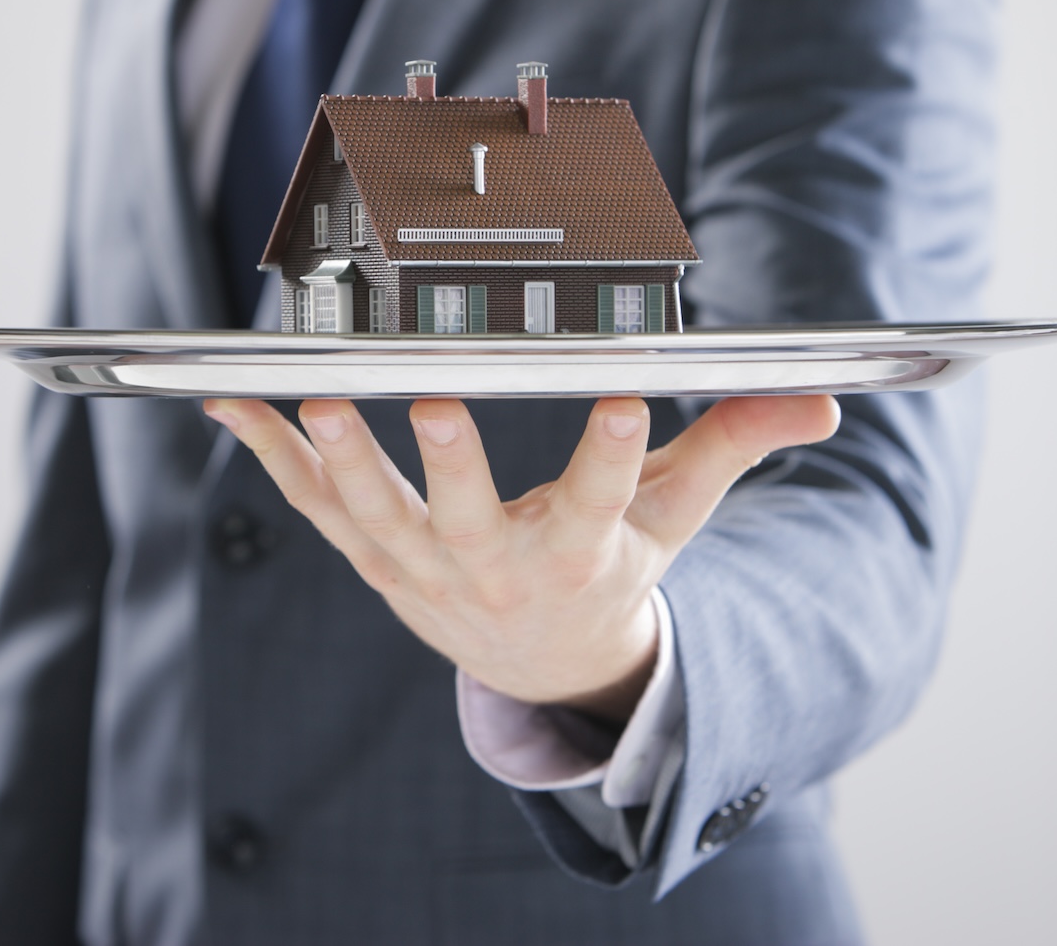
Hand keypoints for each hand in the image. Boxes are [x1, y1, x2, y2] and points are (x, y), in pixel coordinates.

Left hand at [203, 394, 839, 721]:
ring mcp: (424, 568)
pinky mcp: (374, 557)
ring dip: (342, 461)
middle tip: (435, 401)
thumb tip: (820, 398)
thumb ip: (733, 444)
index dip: (613, 455)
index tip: (621, 400)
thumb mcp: (677, 516)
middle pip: (470, 519)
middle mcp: (497, 568)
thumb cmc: (611, 566)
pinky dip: (273, 458)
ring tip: (316, 401)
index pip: (604, 503)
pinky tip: (235, 404)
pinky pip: (316, 506)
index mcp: (580, 555)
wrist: (543, 657)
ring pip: (377, 517)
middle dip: (451, 463)